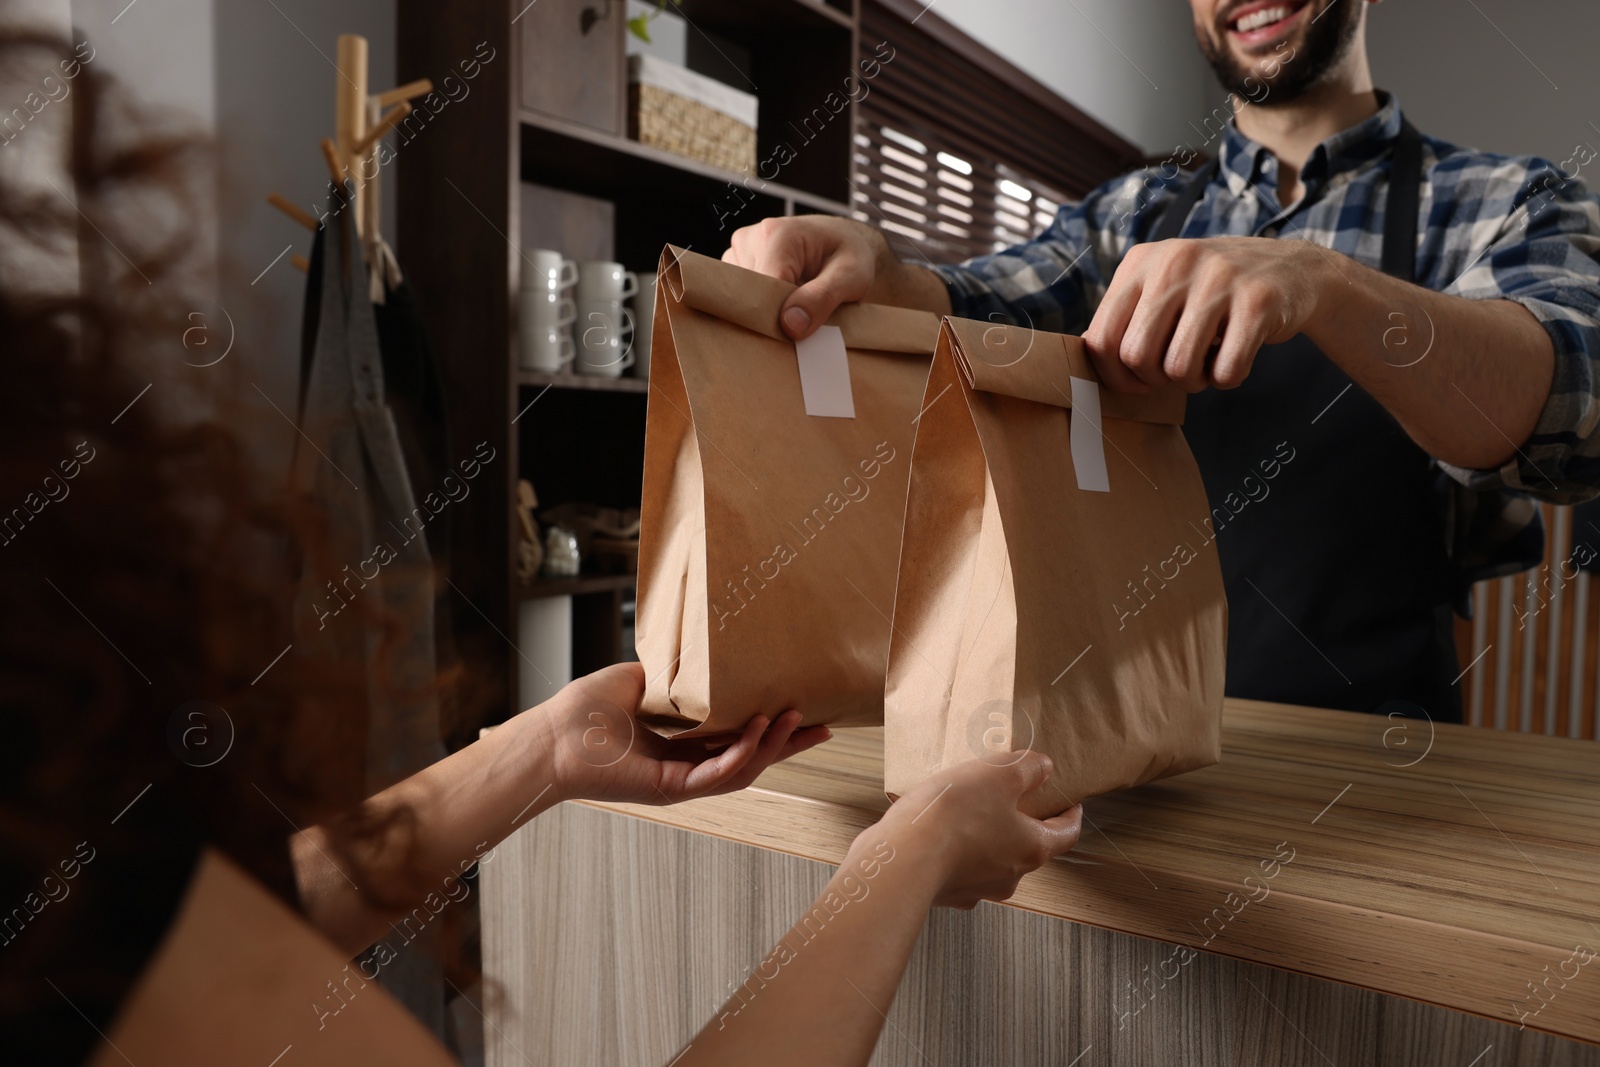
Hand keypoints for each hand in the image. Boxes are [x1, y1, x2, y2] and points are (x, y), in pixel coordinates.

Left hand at [536, 663, 831, 805]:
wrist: (553, 735)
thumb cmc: (585, 709)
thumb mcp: (639, 680)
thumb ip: (673, 675)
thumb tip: (701, 652)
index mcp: (682, 748)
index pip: (738, 741)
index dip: (773, 730)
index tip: (804, 712)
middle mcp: (686, 769)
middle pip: (752, 760)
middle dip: (789, 745)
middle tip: (824, 727)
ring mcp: (681, 782)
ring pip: (742, 770)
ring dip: (772, 746)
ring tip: (795, 719)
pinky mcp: (669, 788)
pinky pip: (717, 774)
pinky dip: (741, 753)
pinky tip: (757, 728)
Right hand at [722, 215, 893, 339]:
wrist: (844, 242)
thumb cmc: (850, 254)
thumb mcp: (851, 276)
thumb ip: (822, 298)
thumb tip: (790, 325)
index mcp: (775, 235)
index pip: (764, 292)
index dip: (781, 320)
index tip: (803, 335)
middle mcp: (750, 240)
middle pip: (751, 297)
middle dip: (775, 318)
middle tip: (806, 324)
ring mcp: (739, 253)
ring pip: (744, 302)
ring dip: (769, 314)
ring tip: (800, 307)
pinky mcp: (737, 267)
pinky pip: (743, 300)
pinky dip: (763, 309)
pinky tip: (786, 303)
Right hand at [857, 752, 1081, 909]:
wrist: (903, 857)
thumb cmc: (955, 815)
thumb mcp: (999, 774)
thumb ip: (1027, 768)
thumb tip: (1044, 768)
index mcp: (1033, 848)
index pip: (1067, 833)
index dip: (1071, 814)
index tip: (1070, 801)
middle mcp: (1011, 876)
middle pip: (1028, 846)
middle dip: (1022, 822)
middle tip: (1010, 797)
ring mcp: (978, 889)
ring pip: (992, 858)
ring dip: (987, 837)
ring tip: (966, 810)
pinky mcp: (947, 893)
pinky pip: (960, 868)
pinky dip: (957, 851)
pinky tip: (939, 831)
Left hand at [1083, 236, 1329, 393]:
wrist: (1292, 270)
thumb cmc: (1214, 292)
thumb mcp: (1163, 288)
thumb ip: (1126, 317)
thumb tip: (1088, 359)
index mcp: (1141, 262)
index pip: (1101, 339)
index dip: (1115, 376)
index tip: (1137, 382)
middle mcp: (1175, 262)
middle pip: (1137, 357)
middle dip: (1157, 379)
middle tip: (1179, 370)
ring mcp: (1219, 278)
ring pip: (1179, 368)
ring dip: (1194, 381)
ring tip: (1207, 362)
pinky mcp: (1258, 301)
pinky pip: (1226, 371)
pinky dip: (1229, 378)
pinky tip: (1235, 356)